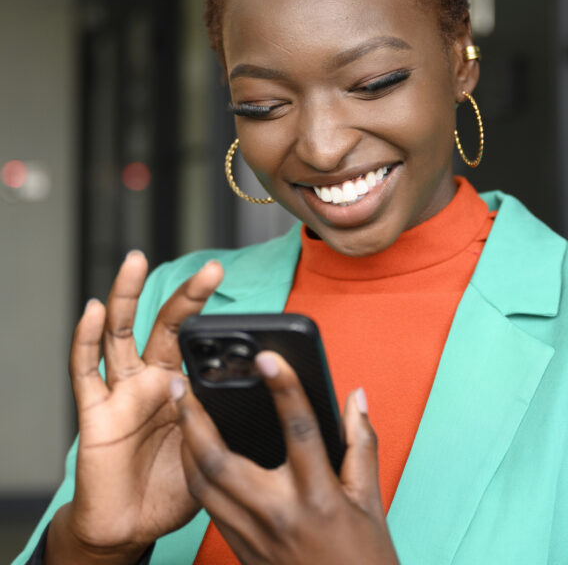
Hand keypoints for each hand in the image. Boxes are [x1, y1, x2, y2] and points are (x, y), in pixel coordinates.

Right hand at [45, 251, 223, 564]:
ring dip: (125, 295)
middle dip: (188, 296)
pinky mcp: (94, 411)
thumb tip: (263, 400)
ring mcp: (122, 391)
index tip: (252, 310)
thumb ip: (226, 423)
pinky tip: (91, 310)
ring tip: (135, 260)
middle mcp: (152, 379)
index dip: (218, 321)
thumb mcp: (212, 451)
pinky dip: (84, 339)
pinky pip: (85, 371)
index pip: (200, 342)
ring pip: (120, 333)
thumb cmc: (173, 487)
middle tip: (213, 270)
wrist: (131, 527)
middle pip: (167, 326)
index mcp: (183, 386)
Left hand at [172, 351, 399, 564]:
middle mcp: (280, 515)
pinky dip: (198, 475)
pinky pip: (209, 508)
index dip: (284, 389)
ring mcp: (254, 538)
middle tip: (180, 383)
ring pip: (203, 486)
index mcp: (319, 496)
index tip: (268, 358)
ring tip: (179, 411)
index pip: (299, 430)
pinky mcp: (242, 552)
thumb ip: (361, 443)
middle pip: (222, 462)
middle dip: (195, 419)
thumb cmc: (364, 561)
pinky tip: (196, 453)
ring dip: (186, 445)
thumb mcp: (371, 499)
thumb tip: (355, 397)